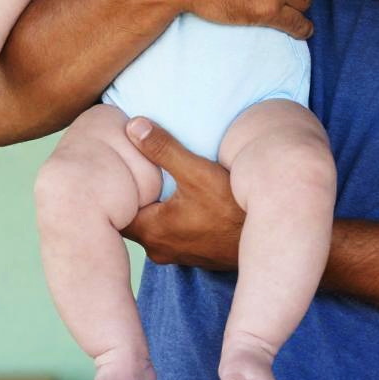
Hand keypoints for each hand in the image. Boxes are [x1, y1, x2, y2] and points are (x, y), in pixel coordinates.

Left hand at [121, 117, 243, 268]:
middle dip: (128, 197)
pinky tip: (177, 200)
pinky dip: (168, 217)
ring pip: (152, 227)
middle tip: (125, 171)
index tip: (109, 170)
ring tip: (149, 182)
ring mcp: (178, 254)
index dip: (109, 191)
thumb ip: (163, 149)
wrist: (270, 238)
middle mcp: (160, 248)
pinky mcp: (195, 253)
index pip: (111, 214)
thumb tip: (133, 125)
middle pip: (130, 219)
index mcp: (152, 230)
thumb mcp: (198, 172)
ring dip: (151, 207)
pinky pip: (170, 233)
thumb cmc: (232, 208)